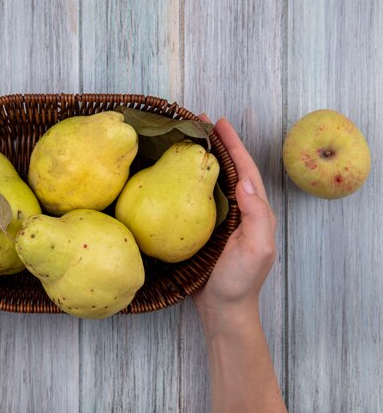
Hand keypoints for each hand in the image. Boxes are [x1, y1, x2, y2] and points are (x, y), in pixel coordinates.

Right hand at [193, 116, 276, 318]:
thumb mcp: (256, 249)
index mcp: (255, 211)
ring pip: (213, 180)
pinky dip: (189, 181)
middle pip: (229, 169)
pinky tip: (174, 175)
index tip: (219, 123)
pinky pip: (197, 197)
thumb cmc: (239, 282)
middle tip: (198, 121)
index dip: (233, 145)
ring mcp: (222, 219)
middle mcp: (240, 210)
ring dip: (203, 159)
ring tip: (186, 139)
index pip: (245, 170)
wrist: (222, 310)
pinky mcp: (204, 229)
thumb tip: (245, 180)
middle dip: (217, 144)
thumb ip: (257, 215)